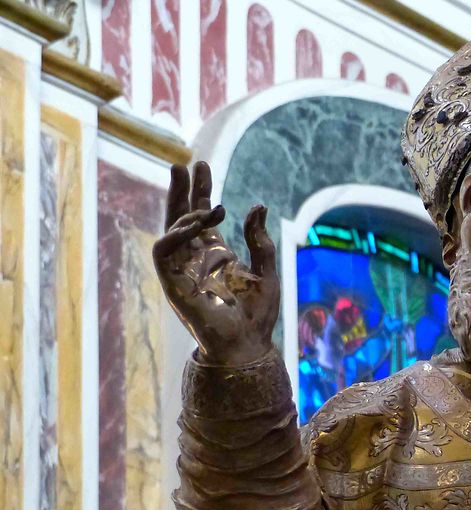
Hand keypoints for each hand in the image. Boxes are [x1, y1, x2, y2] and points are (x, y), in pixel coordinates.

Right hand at [153, 161, 278, 364]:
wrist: (248, 346)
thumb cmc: (257, 315)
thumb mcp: (267, 271)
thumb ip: (260, 240)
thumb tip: (257, 206)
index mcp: (216, 255)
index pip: (202, 216)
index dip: (200, 191)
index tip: (202, 165)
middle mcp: (196, 260)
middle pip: (181, 217)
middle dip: (181, 191)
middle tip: (183, 163)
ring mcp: (182, 271)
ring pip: (170, 231)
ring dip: (183, 211)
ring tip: (206, 204)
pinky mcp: (173, 284)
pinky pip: (163, 252)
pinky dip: (175, 234)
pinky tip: (194, 221)